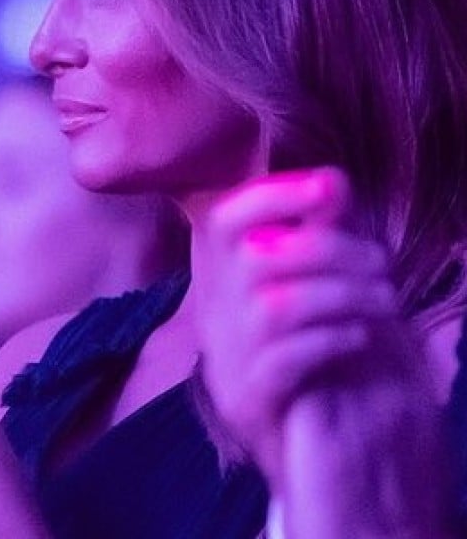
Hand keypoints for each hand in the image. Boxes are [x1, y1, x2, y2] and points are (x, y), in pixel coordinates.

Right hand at [194, 168, 393, 484]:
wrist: (272, 418)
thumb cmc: (286, 333)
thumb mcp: (292, 277)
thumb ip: (310, 229)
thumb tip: (334, 180)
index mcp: (218, 265)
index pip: (225, 218)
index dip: (274, 195)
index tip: (330, 186)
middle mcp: (213, 302)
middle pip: (260, 257)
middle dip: (331, 249)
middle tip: (382, 262)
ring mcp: (225, 349)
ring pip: (277, 306)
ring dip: (343, 295)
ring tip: (384, 300)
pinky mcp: (245, 394)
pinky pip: (286, 360)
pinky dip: (331, 341)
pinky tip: (358, 337)